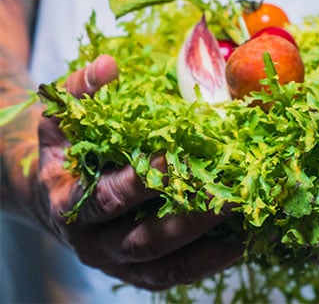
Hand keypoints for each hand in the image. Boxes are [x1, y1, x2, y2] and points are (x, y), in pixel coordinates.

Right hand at [35, 55, 242, 289]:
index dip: (141, 181)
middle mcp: (94, 242)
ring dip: (208, 243)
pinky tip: (243, 240)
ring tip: (247, 216)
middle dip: (190, 218)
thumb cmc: (63, 150)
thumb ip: (79, 91)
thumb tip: (108, 65)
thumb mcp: (61, 118)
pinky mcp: (140, 270)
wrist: (52, 193)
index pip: (108, 198)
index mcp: (69, 204)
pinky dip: (210, 260)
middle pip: (145, 239)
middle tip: (231, 195)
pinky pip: (177, 272)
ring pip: (166, 261)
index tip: (176, 158)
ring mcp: (119, 261)